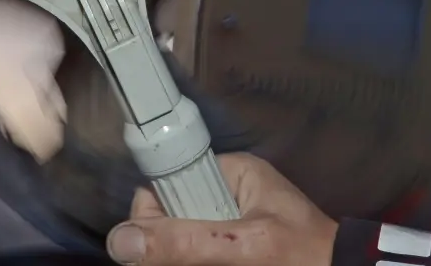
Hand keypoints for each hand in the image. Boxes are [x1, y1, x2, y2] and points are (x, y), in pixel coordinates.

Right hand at [107, 154, 338, 265]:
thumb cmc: (309, 257)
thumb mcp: (246, 246)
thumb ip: (186, 242)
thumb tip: (122, 240)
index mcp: (233, 175)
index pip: (167, 182)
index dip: (151, 215)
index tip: (148, 246)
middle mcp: (228, 196)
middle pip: (170, 221)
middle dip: (168, 249)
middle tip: (197, 262)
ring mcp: (231, 229)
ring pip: (181, 246)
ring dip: (179, 258)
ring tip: (214, 265)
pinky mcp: (234, 253)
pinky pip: (201, 256)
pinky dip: (198, 264)